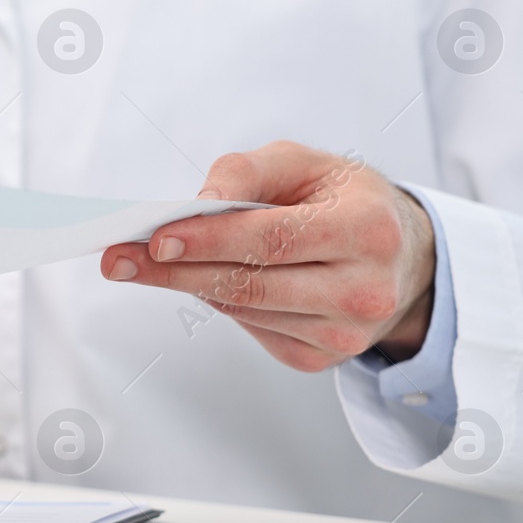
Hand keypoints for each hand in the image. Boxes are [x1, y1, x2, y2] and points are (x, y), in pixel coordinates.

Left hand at [101, 141, 436, 371]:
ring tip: (143, 264)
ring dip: (189, 286)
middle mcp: (365, 289)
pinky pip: (254, 329)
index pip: (272, 239)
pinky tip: (207, 281)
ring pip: (246, 310)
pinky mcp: (324, 358)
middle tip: (119, 259)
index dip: (209, 240)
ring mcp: (347, 333)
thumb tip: (198, 204)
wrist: (403, 255)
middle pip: (251, 285)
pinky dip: (222, 303)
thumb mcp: (305, 164)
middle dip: (176, 271)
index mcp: (367, 230)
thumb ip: (248, 172)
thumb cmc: (343, 200)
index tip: (155, 237)